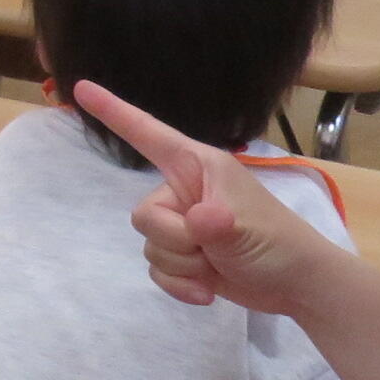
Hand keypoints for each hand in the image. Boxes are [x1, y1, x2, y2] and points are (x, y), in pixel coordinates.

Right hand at [73, 81, 346, 321]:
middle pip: (144, 214)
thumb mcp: (248, 230)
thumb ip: (217, 224)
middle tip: (211, 250)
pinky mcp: (183, 256)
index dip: (113, 112)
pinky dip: (179, 285)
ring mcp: (182, 225)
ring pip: (150, 246)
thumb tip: (199, 222)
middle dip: (174, 241)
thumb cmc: (278, 242)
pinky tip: (206, 291)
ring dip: (182, 267)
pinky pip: (157, 270)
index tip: (81, 87)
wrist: (298, 285)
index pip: (148, 134)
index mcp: (198, 167)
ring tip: (216, 268)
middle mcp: (184, 191)